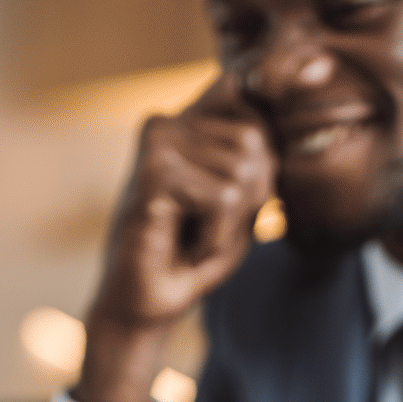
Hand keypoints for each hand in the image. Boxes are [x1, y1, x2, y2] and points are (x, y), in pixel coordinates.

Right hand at [74, 74, 276, 401]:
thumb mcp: (242, 204)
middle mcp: (168, 121)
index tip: (223, 208)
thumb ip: (257, 154)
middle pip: (256, 143)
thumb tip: (248, 92)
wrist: (142, 308)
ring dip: (228, 223)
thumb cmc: (192, 259)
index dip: (260, 166)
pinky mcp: (155, 168)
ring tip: (191, 238)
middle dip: (247, 200)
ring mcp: (157, 140)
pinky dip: (215, 237)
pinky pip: (224, 198)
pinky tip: (184, 247)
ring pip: (244, 171)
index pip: (254, 103)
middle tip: (203, 229)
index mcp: (187, 120)